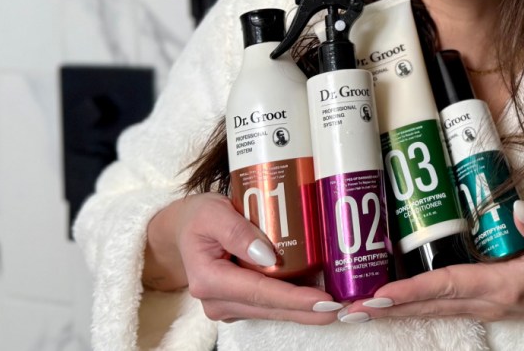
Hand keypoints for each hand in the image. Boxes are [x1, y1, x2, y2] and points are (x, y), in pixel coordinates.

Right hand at [143, 192, 342, 323]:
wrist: (181, 228)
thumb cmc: (197, 217)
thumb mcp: (212, 212)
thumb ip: (236, 230)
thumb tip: (267, 253)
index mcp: (210, 280)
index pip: (260, 292)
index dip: (294, 299)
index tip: (323, 301)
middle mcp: (218, 300)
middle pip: (271, 308)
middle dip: (307, 311)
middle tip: (341, 309)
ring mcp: (228, 304)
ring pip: (272, 310)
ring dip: (303, 310)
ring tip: (338, 306)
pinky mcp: (239, 302)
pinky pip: (269, 304)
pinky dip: (293, 303)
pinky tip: (318, 299)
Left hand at [339, 201, 523, 348]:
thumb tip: (519, 208)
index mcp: (501, 286)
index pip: (447, 286)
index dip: (413, 290)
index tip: (381, 293)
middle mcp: (483, 302)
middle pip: (426, 305)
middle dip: (387, 307)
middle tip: (349, 307)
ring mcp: (477, 307)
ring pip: (427, 310)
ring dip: (392, 309)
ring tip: (356, 307)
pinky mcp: (475, 304)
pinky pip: (436, 306)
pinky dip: (408, 305)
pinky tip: (386, 301)